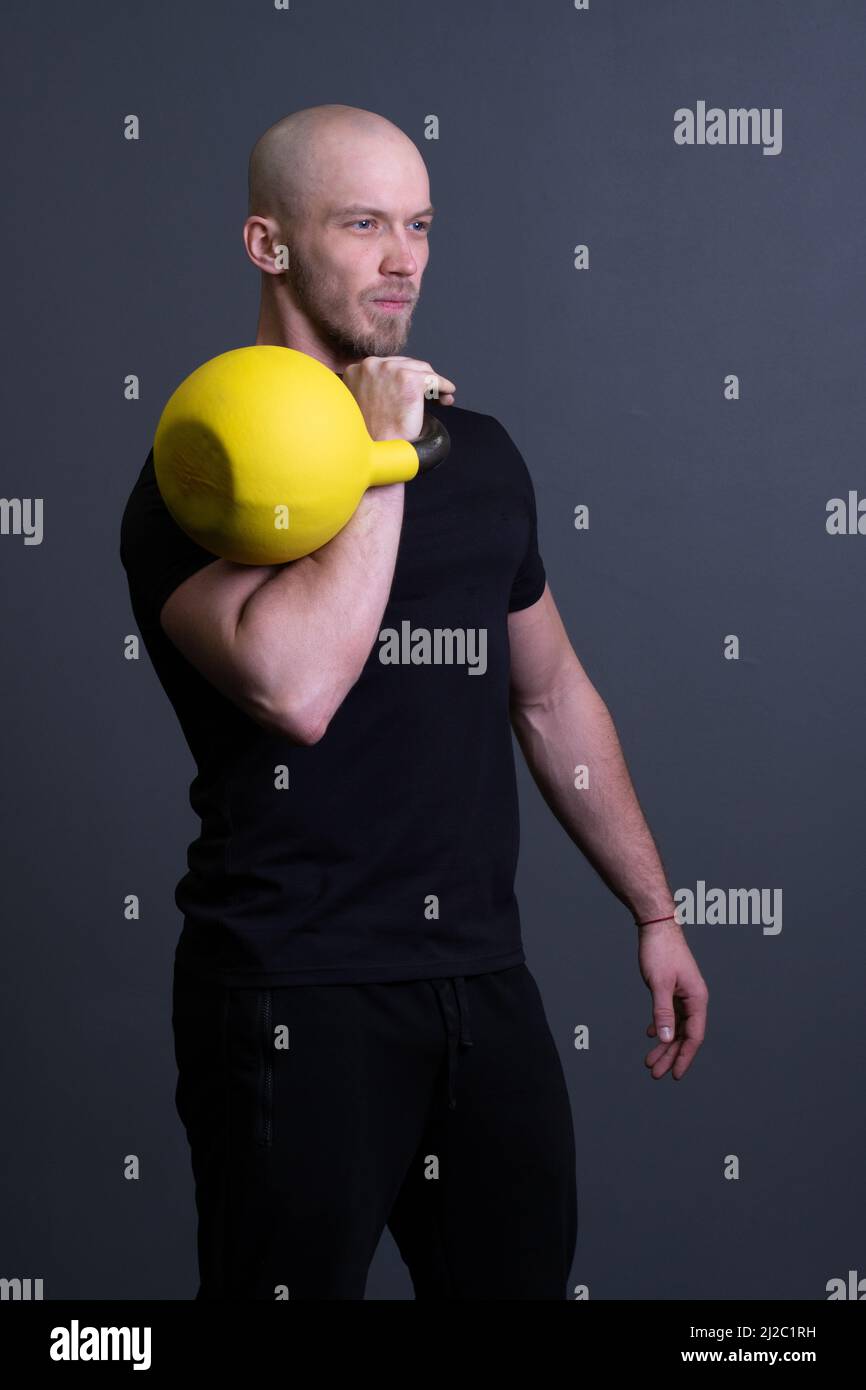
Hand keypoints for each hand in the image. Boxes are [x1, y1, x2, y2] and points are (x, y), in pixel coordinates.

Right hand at [343, 356, 455, 442]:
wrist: (377, 449)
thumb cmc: (370, 434)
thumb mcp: (362, 402)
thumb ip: (374, 387)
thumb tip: (395, 383)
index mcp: (357, 370)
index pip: (389, 366)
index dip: (404, 378)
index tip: (413, 390)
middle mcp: (372, 365)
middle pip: (406, 364)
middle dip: (421, 379)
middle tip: (431, 395)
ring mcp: (391, 370)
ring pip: (422, 370)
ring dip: (433, 383)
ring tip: (440, 397)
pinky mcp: (410, 380)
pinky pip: (434, 379)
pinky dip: (444, 386)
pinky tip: (447, 394)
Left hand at [638, 919, 707, 1079]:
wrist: (656, 925)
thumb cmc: (661, 951)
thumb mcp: (659, 984)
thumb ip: (663, 1012)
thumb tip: (667, 1039)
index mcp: (697, 999)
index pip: (694, 1036)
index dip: (684, 1057)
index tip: (675, 1074)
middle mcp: (694, 999)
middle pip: (685, 1035)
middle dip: (670, 1055)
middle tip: (655, 1073)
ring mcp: (684, 994)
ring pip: (676, 1027)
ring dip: (664, 1044)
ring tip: (650, 1061)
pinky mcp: (673, 989)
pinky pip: (670, 1014)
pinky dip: (661, 1026)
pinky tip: (652, 1034)